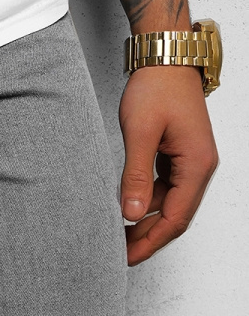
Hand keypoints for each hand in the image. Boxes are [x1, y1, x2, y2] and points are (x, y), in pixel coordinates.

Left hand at [118, 65, 217, 266]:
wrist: (165, 57)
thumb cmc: (157, 88)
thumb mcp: (141, 134)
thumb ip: (135, 176)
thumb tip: (130, 214)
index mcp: (197, 165)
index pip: (175, 219)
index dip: (150, 242)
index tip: (127, 257)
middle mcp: (199, 167)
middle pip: (175, 217)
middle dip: (147, 238)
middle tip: (118, 253)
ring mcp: (190, 162)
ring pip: (168, 205)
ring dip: (144, 221)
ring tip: (116, 233)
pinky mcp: (178, 156)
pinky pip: (164, 189)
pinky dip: (145, 202)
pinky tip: (124, 206)